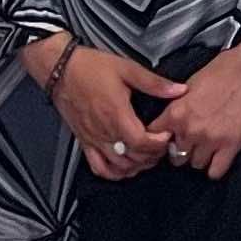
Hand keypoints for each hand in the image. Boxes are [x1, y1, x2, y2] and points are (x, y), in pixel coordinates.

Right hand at [42, 43, 186, 179]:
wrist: (61, 70)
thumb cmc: (92, 68)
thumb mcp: (128, 69)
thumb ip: (154, 83)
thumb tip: (179, 90)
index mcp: (117, 115)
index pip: (142, 142)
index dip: (159, 144)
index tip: (167, 135)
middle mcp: (104, 132)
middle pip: (133, 158)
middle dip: (152, 156)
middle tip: (162, 145)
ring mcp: (93, 139)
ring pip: (118, 166)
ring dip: (136, 166)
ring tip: (147, 155)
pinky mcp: (84, 141)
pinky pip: (98, 167)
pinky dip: (113, 172)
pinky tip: (124, 166)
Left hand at [162, 39, 240, 178]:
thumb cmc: (220, 71)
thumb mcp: (187, 87)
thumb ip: (176, 108)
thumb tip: (169, 125)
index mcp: (176, 113)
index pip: (155, 139)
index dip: (162, 140)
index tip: (169, 139)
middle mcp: (190, 130)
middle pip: (175, 157)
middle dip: (182, 150)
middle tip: (192, 142)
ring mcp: (211, 139)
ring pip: (195, 164)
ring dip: (200, 156)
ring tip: (208, 146)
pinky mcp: (232, 145)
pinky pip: (215, 172)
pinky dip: (215, 167)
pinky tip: (219, 156)